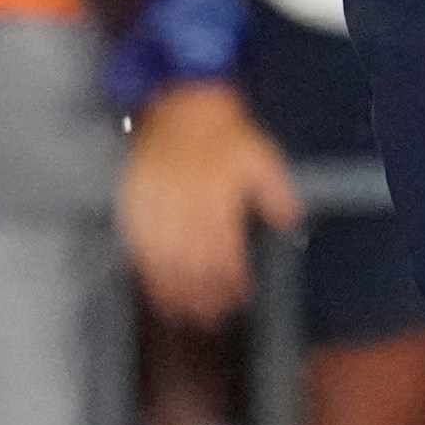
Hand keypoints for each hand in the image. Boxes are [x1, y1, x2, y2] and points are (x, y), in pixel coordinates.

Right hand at [116, 83, 302, 325]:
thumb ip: (278, 194)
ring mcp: (156, 207)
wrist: (182, 105)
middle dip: (203, 295)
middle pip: (193, 262)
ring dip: (175, 292)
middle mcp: (185, 206)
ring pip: (164, 260)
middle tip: (211, 319)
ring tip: (184, 314)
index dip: (230, 280)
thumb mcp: (263, 158)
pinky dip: (147, 272)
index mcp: (218, 198)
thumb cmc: (225, 133)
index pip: (224, 250)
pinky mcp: (134, 204)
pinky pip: (138, 246)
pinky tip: (154, 288)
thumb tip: (291, 223)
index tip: (237, 299)